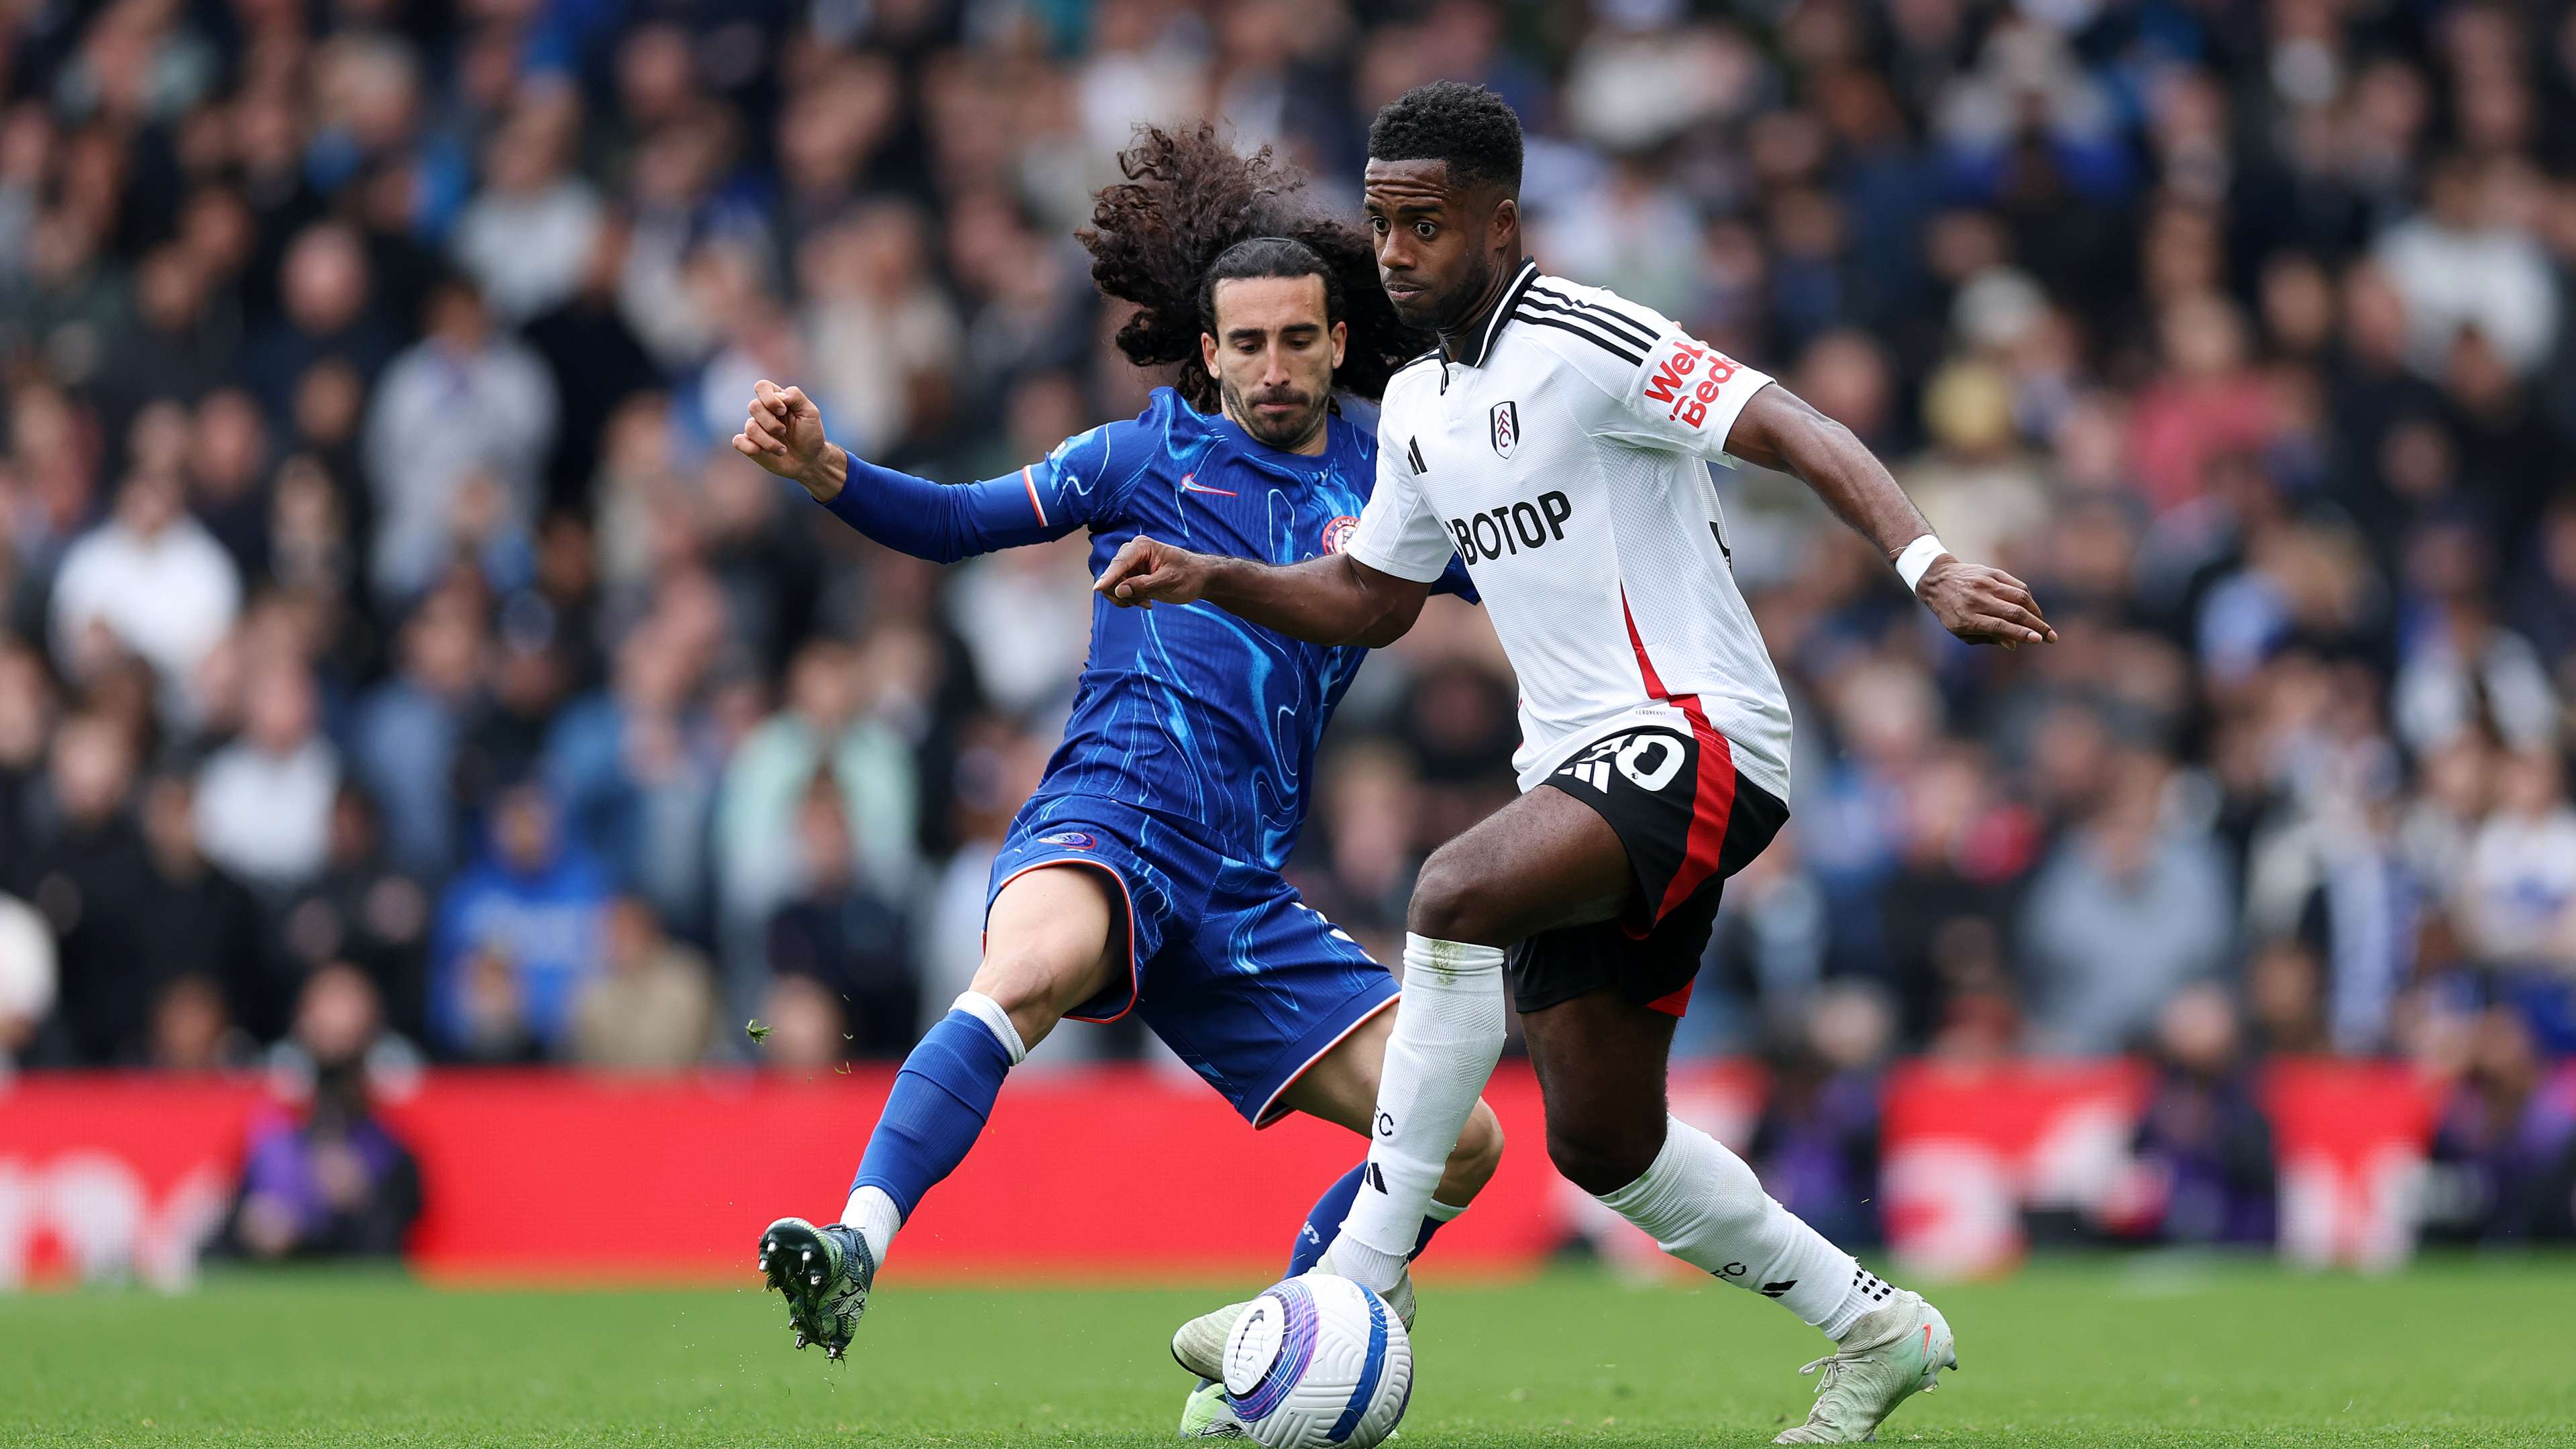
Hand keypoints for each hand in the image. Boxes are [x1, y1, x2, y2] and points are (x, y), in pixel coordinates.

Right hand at [731, 379, 837, 496]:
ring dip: (769, 441)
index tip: (783, 410)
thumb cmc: (810, 433)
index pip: (762, 387)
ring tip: (783, 449)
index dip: (769, 398)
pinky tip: (762, 452)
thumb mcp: (811, 413)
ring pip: (750, 427)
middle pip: (754, 406)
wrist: (809, 460)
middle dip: (771, 423)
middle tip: (784, 432)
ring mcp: (755, 428)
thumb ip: (796, 397)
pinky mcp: (750, 444)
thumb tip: (779, 395)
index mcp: (776, 399)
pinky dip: (749, 447)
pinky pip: (738, 441)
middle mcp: (763, 412)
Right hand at [1094, 536, 1214, 607]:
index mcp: (1142, 546)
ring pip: (1113, 587)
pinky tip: (1146, 602)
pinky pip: (1119, 592)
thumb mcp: (1169, 581)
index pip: (1120, 562)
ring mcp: (1130, 566)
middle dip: (1123, 593)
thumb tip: (1119, 589)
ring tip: (1147, 602)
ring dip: (1127, 599)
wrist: (1198, 579)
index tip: (1097, 588)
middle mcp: (1132, 553)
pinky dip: (1129, 600)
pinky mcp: (1130, 577)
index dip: (1108, 577)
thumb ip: (1144, 585)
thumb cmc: (1188, 575)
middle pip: (1112, 575)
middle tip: (1144, 603)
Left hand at [1917, 555, 2056, 647]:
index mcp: (1967, 618)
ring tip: (2042, 624)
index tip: (2038, 640)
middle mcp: (1978, 600)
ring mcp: (1986, 584)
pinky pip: (2017, 586)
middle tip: (2051, 637)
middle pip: (2014, 613)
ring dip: (2036, 612)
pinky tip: (2032, 608)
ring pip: (2020, 597)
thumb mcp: (1961, 631)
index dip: (2021, 633)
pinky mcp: (1992, 573)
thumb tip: (2014, 644)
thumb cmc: (1950, 611)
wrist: (1937, 580)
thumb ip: (1988, 637)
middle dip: (2037, 626)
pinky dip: (2029, 598)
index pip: (2000, 626)